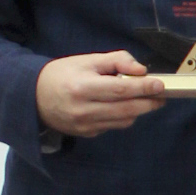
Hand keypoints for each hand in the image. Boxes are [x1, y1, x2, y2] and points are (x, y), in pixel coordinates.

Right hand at [35, 51, 164, 137]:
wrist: (34, 97)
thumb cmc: (63, 74)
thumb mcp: (88, 60)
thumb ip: (116, 61)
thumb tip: (141, 70)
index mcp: (82, 87)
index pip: (119, 90)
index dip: (143, 88)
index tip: (160, 85)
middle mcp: (83, 109)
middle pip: (125, 109)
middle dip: (148, 102)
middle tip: (161, 95)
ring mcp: (84, 125)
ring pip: (123, 121)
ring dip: (139, 110)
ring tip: (147, 99)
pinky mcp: (86, 133)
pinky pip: (113, 126)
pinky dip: (124, 117)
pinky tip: (124, 106)